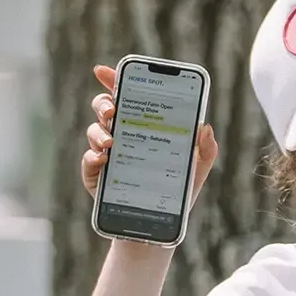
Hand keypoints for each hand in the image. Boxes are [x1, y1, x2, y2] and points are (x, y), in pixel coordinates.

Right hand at [82, 64, 218, 205]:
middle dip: (104, 103)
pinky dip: (93, 157)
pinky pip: (88, 161)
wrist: (160, 225)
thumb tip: (205, 127)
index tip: (103, 71)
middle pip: (104, 108)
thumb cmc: (177, 192)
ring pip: (94, 131)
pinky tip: (103, 158)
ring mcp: (106, 155)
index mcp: (143, 126)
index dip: (112, 80)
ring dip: (99, 132)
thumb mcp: (198, 169)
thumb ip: (206, 148)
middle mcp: (121, 135)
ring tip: (112, 141)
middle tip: (112, 109)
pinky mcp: (96, 176)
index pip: (125, 96)